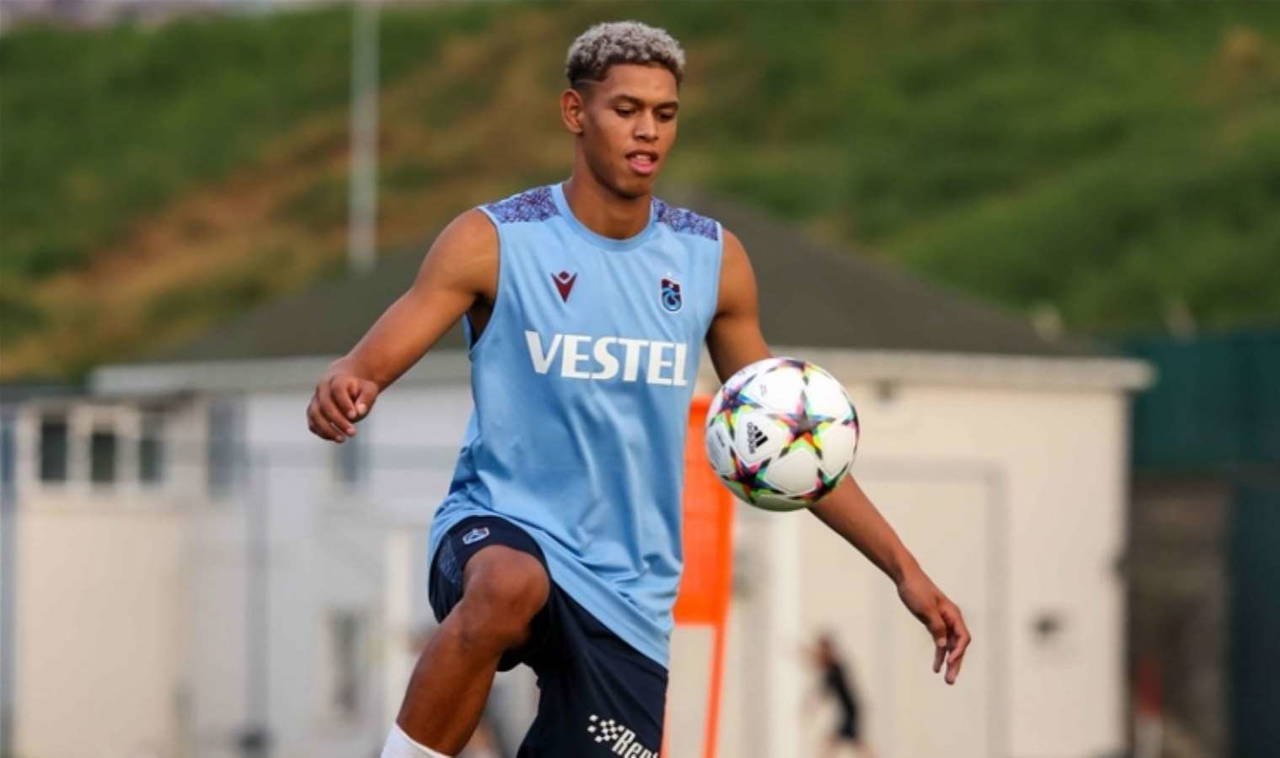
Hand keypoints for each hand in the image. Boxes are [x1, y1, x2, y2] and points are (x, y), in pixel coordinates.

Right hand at [306, 363, 378, 442]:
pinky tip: (336, 438)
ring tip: (343, 439)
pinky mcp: (313, 413)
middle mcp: (322, 389)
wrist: (347, 387)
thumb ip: (366, 398)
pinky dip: (322, 432)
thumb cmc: (360, 390)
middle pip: (325, 404)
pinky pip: (312, 424)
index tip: (354, 416)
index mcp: (337, 380)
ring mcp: (315, 401)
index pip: (337, 390)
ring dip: (327, 429)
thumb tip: (359, 411)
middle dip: (338, 421)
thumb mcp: (369, 390)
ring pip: (315, 415)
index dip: (344, 404)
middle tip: (353, 433)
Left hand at [896, 569, 971, 684]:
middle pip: (958, 645)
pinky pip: (940, 642)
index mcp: (953, 614)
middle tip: (950, 680)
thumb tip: (944, 646)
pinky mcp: (934, 623)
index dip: (959, 651)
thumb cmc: (916, 590)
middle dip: (955, 663)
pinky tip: (936, 666)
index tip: (950, 661)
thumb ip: (936, 627)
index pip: (962, 637)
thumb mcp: (926, 609)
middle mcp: (951, 619)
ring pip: (950, 646)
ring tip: (946, 679)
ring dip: (948, 662)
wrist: (906, 578)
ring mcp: (943, 622)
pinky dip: (939, 653)